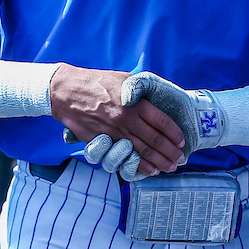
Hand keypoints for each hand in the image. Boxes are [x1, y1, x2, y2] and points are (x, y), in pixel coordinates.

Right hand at [51, 65, 185, 176]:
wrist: (66, 91)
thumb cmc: (98, 82)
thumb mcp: (124, 78)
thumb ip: (142, 89)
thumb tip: (158, 98)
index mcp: (135, 103)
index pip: (162, 121)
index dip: (174, 133)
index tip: (182, 140)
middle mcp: (126, 119)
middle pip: (155, 140)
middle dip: (170, 152)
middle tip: (180, 159)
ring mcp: (114, 132)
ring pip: (141, 151)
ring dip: (158, 162)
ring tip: (170, 167)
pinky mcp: (102, 141)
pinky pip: (124, 156)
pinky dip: (138, 165)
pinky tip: (149, 170)